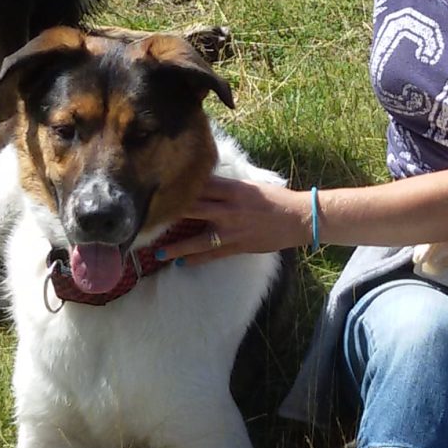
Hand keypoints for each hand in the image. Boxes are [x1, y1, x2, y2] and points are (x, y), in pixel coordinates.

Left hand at [154, 178, 307, 264]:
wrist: (299, 218)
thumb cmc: (274, 200)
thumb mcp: (249, 187)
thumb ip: (225, 187)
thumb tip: (201, 186)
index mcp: (232, 189)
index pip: (200, 185)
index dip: (178, 188)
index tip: (158, 191)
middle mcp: (229, 208)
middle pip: (193, 209)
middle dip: (170, 215)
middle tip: (148, 220)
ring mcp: (232, 229)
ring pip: (198, 238)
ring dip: (177, 245)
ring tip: (158, 252)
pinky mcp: (238, 245)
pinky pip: (212, 254)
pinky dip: (195, 258)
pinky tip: (181, 262)